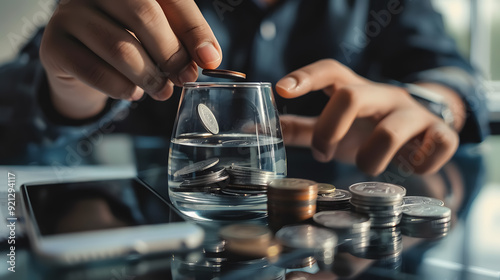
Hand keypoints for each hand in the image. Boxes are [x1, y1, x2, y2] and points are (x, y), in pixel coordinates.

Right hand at [40, 0, 221, 118]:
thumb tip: (209, 59)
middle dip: (171, 54)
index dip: (194, 30)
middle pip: (144, 15)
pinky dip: (122, 89)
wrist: (82, 64)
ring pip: (120, 47)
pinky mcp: (53, 45)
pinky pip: (95, 71)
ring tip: (161, 91)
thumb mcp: (160, 38)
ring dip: (149, 77)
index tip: (209, 61)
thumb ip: (184, 42)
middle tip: (183, 79)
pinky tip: (133, 92)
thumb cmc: (129, 44)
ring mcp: (70, 13)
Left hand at [276, 59, 458, 175]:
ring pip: (391, 129)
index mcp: (355, 90)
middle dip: (330, 130)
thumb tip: (255, 129)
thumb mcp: (333, 127)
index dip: (306, 77)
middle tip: (322, 154)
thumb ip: (299, 128)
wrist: (422, 131)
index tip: (281, 89)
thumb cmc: (367, 129)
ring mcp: (413, 113)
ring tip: (365, 167)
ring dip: (370, 158)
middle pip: (353, 96)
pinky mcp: (440, 134)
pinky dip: (418, 164)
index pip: (330, 71)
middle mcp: (384, 95)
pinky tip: (410, 167)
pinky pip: (434, 147)